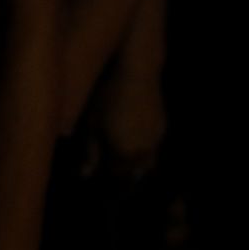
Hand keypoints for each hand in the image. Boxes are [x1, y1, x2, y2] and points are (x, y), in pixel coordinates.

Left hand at [89, 65, 164, 180]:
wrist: (138, 75)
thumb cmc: (110, 97)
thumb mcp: (94, 124)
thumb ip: (92, 152)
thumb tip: (85, 174)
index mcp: (124, 153)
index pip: (117, 173)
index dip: (108, 170)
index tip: (101, 162)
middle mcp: (144, 152)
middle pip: (134, 172)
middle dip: (123, 169)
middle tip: (112, 159)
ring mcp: (156, 141)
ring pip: (147, 162)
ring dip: (136, 162)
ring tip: (123, 151)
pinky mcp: (163, 128)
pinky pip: (154, 147)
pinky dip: (144, 147)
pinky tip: (133, 134)